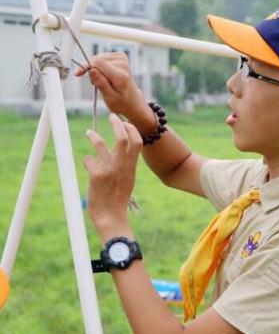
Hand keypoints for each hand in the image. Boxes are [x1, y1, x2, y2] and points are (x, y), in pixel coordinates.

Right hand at [75, 52, 146, 119]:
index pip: (98, 62)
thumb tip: (91, 69)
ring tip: (101, 81)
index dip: (86, 66)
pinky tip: (104, 75)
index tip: (78, 74)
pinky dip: (100, 66)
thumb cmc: (121, 102)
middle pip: (97, 59)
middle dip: (91, 70)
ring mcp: (123, 59)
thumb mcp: (109, 98)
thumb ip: (101, 83)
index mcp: (120, 76)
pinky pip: (103, 57)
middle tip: (94, 83)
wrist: (132, 101)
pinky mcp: (121, 56)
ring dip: (95, 68)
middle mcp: (123, 65)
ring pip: (99, 58)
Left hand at [83, 114, 142, 238]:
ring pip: (100, 144)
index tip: (125, 123)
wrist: (111, 217)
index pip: (137, 142)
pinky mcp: (96, 175)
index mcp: (132, 167)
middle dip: (116, 123)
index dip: (131, 129)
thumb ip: (126, 166)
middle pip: (122, 137)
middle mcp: (122, 166)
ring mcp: (109, 170)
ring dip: (93, 136)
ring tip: (89, 133)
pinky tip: (87, 164)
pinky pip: (89, 160)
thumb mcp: (128, 181)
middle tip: (111, 117)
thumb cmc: (118, 200)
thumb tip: (121, 154)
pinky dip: (87, 160)